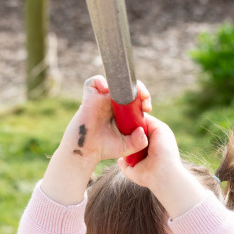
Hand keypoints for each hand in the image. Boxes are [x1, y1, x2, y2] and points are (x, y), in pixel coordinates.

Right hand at [41, 76, 150, 204]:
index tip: (147, 107)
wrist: (86, 152)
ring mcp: (101, 99)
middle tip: (142, 97)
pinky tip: (106, 90)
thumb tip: (142, 130)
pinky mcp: (89, 98)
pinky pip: (93, 82)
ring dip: (122, 82)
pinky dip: (99, 81)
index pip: (136, 96)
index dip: (144, 97)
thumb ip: (138, 141)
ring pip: (113, 81)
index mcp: (124, 111)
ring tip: (126, 93)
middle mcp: (113, 103)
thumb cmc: (104, 148)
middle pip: (127, 86)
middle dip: (138, 87)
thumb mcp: (127, 146)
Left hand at [117, 114, 209, 218]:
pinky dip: (135, 114)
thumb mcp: (134, 171)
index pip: (137, 132)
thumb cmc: (150, 177)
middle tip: (113, 118)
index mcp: (151, 144)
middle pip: (139, 123)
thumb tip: (119, 161)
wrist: (162, 177)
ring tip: (115, 114)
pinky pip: (145, 117)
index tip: (115, 128)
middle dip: (127, 120)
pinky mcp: (160, 128)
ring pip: (142, 118)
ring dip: (130, 115)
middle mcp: (156, 136)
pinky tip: (122, 113)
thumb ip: (126, 166)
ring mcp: (159, 131)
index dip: (127, 129)